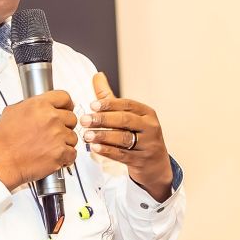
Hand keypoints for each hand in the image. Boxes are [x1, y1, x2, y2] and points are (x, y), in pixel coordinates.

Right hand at [0, 89, 77, 190]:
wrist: (2, 161)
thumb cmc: (4, 140)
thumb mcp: (12, 111)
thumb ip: (30, 105)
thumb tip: (38, 105)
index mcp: (40, 105)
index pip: (65, 97)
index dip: (67, 105)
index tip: (66, 110)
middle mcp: (51, 118)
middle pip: (72, 118)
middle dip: (65, 125)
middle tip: (56, 132)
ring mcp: (58, 135)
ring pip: (73, 136)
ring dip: (65, 142)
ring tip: (52, 146)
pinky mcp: (60, 153)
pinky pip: (73, 153)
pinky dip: (66, 156)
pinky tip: (56, 156)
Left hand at [83, 72, 173, 201]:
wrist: (155, 164)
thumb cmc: (139, 135)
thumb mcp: (128, 115)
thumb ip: (110, 98)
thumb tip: (97, 76)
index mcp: (146, 113)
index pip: (127, 105)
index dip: (109, 105)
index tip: (92, 105)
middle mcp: (149, 127)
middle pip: (125, 120)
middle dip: (103, 120)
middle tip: (85, 120)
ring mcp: (147, 145)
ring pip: (123, 138)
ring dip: (103, 136)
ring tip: (87, 135)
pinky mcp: (141, 160)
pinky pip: (123, 155)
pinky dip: (108, 151)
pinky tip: (96, 148)